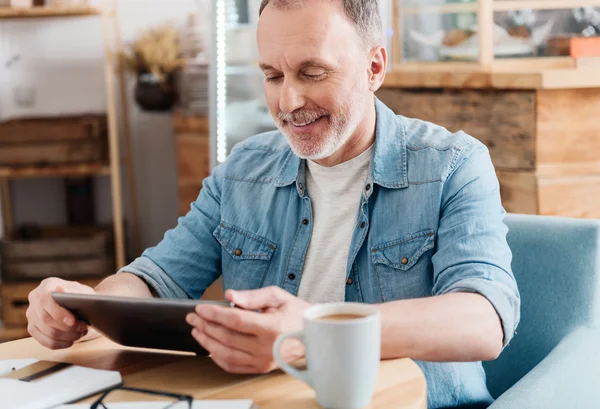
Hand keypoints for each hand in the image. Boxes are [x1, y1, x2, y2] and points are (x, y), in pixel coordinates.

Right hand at [26, 278, 97, 348]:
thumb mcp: (81, 290)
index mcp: (47, 285)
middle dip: (68, 327)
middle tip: (83, 328)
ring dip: (67, 336)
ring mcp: (32, 315)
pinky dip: (61, 343)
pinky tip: (71, 340)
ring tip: (80, 333)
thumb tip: (60, 290)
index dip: (59, 313)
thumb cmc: (80, 295)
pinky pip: (46, 342)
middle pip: (46, 319)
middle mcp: (35, 298)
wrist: (77, 302)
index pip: (46, 300)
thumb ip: (73, 291)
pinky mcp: (33, 329)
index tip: (73, 322)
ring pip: (47, 332)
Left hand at [186, 286, 308, 373]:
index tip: (201, 308)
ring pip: (226, 353)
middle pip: (227, 337)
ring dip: (207, 341)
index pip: (236, 320)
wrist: (312, 335)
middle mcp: (267, 347)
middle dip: (206, 325)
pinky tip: (209, 346)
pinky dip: (217, 357)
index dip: (215, 314)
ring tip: (197, 330)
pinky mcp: (260, 368)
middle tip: (194, 316)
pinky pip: (232, 366)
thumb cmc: (296, 313)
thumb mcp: (278, 296)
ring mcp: (263, 360)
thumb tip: (229, 295)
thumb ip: (252, 296)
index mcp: (272, 327)